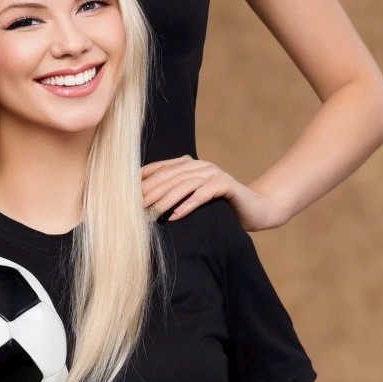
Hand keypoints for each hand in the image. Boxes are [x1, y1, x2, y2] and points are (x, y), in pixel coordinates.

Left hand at [141, 155, 284, 230]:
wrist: (257, 209)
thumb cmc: (220, 208)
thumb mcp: (194, 199)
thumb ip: (175, 195)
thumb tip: (143, 202)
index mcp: (190, 165)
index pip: (161, 169)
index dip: (143, 180)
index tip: (126, 194)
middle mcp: (200, 165)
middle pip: (169, 176)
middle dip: (150, 191)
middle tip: (134, 206)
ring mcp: (214, 173)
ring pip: (184, 184)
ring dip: (165, 199)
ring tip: (151, 213)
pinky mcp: (226, 185)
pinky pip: (203, 194)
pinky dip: (188, 205)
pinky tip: (175, 216)